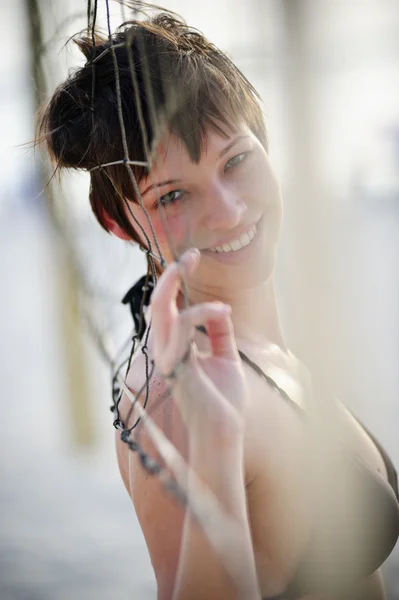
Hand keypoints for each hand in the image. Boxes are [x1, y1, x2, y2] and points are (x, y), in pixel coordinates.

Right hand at [151, 248, 247, 436]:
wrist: (223, 433)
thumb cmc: (223, 401)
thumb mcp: (226, 358)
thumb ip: (221, 333)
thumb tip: (221, 308)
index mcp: (174, 347)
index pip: (166, 308)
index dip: (174, 281)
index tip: (192, 258)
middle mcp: (165, 350)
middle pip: (156, 304)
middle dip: (170, 275)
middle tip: (190, 255)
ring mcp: (167, 358)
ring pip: (161, 310)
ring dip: (181, 287)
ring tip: (204, 277)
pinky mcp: (176, 366)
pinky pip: (181, 328)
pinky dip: (202, 312)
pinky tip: (223, 310)